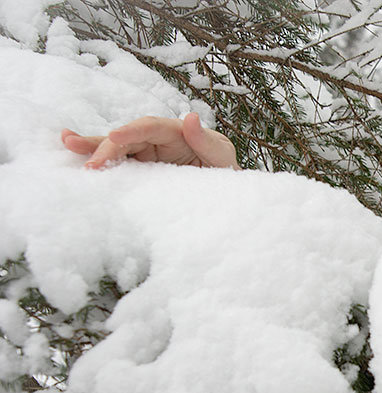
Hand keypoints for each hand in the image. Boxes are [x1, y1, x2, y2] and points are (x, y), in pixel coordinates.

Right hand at [61, 113, 239, 169]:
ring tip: (68, 143)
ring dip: (92, 147)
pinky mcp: (140, 170)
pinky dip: (99, 162)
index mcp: (177, 132)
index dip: (132, 130)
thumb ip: (207, 141)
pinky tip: (76, 158)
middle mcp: (158, 140)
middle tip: (90, 164)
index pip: (151, 127)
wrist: (226, 197)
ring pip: (116, 148)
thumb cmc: (225, 173)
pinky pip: (118, 164)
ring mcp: (147, 154)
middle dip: (106, 147)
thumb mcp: (223, 158)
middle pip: (127, 138)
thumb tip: (191, 118)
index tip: (115, 136)